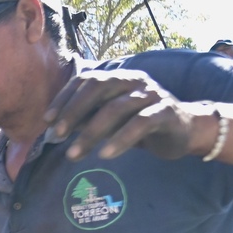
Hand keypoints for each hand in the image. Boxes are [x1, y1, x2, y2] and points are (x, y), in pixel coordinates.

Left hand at [46, 68, 216, 161]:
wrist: (185, 130)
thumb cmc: (141, 124)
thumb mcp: (111, 120)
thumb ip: (89, 118)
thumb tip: (56, 128)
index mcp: (118, 77)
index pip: (86, 80)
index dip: (64, 98)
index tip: (47, 120)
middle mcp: (133, 80)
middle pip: (98, 88)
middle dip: (73, 112)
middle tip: (56, 136)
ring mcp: (151, 94)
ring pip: (116, 108)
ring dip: (90, 133)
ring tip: (73, 155)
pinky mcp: (165, 112)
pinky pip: (140, 123)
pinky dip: (120, 139)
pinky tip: (105, 155)